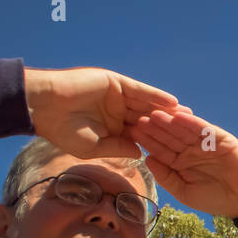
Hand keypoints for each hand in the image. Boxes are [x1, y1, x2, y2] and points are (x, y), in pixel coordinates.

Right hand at [24, 67, 188, 159]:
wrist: (44, 106)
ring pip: (148, 104)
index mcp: (114, 127)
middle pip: (149, 118)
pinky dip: (155, 96)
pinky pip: (140, 90)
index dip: (159, 142)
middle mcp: (118, 111)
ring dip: (168, 110)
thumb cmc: (62, 131)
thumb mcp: (94, 146)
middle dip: (170, 125)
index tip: (179, 151)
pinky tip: (173, 103)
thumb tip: (141, 154)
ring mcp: (118, 96)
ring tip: (189, 116)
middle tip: (193, 132)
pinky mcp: (116, 83)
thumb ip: (119, 148)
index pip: (141, 135)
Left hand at [128, 111, 237, 217]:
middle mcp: (191, 150)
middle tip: (137, 119)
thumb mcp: (184, 192)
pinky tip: (179, 116)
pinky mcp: (220, 138)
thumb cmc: (214, 199)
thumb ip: (166, 177)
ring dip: (170, 122)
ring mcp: (205, 143)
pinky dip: (192, 122)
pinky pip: (204, 129)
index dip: (147, 142)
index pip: (161, 149)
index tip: (131, 134)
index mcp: (180, 162)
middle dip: (155, 128)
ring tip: (155, 114)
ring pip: (184, 130)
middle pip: (169, 137)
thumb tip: (146, 159)